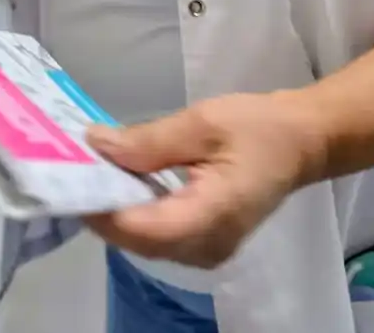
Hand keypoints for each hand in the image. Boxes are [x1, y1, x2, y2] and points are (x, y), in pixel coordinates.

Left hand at [83, 91, 327, 268]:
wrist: (301, 142)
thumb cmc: (258, 127)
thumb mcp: (203, 121)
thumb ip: (149, 139)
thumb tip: (95, 145)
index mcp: (214, 215)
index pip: (144, 228)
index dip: (103, 208)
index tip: (72, 177)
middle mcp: (208, 246)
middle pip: (137, 240)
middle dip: (102, 207)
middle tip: (72, 169)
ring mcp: (206, 252)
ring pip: (142, 242)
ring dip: (114, 211)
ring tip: (90, 172)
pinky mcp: (202, 245)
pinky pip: (157, 237)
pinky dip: (133, 213)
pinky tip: (120, 184)